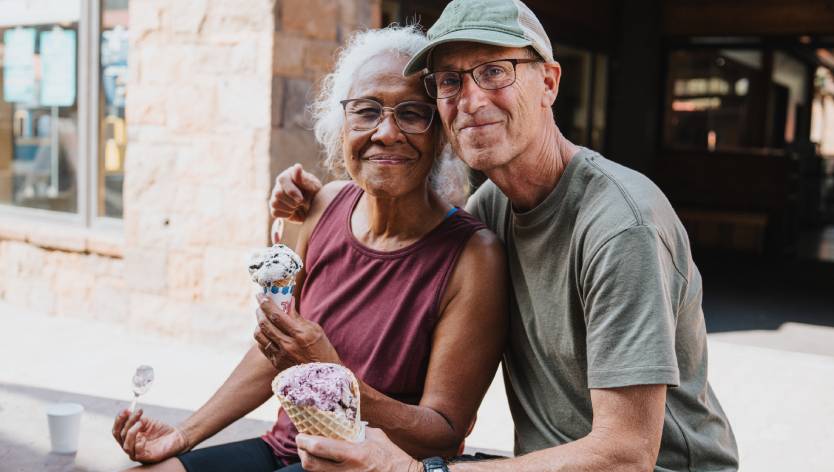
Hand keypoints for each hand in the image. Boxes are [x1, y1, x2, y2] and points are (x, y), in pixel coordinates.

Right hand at [112, 408, 188, 463]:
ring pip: (126, 445)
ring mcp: (136, 453)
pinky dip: (138, 443)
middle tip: (132, 412)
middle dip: (125, 422)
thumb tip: (128, 411)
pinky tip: (144, 437)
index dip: (119, 420)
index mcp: (128, 437)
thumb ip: (136, 418)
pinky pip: (136, 452)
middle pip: (119, 436)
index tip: (126, 409)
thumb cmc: (161, 430)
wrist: (177, 436)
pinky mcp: (145, 458)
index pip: (117, 430)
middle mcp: (130, 446)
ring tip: (141, 422)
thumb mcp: (147, 421)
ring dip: (131, 431)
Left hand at [254, 294, 340, 365]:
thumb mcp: (315, 330)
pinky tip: (266, 332)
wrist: (323, 376)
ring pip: (260, 335)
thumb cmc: (322, 350)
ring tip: (262, 318)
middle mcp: (288, 345)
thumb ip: (298, 317)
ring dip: (258, 323)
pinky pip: (262, 346)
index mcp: (300, 334)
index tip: (261, 295)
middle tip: (260, 303)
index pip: (277, 315)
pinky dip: (262, 336)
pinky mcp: (276, 363)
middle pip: (265, 324)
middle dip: (260, 310)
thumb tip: (288, 302)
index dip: (266, 303)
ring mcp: (280, 355)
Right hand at [270, 163, 321, 221]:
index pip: (283, 180)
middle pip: (278, 194)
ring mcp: (275, 195)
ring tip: (298, 206)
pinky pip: (275, 212)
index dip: (291, 191)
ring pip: (275, 203)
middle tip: (302, 202)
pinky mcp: (274, 207)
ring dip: (290, 208)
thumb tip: (297, 167)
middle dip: (292, 201)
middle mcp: (279, 184)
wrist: (313, 207)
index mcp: (288, 175)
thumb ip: (304, 179)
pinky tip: (293, 211)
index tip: (301, 199)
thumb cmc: (314, 193)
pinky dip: (286, 214)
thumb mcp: (314, 186)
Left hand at [296, 428, 422, 471]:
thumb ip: (357, 430)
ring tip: (310, 452)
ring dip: (309, 462)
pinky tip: (323, 462)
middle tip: (302, 443)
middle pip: (310, 464)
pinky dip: (321, 470)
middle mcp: (347, 471)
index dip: (304, 441)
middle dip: (301, 452)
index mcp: (355, 454)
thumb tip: (342, 421)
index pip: (319, 447)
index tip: (301, 434)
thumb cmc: (392, 456)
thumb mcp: (376, 436)